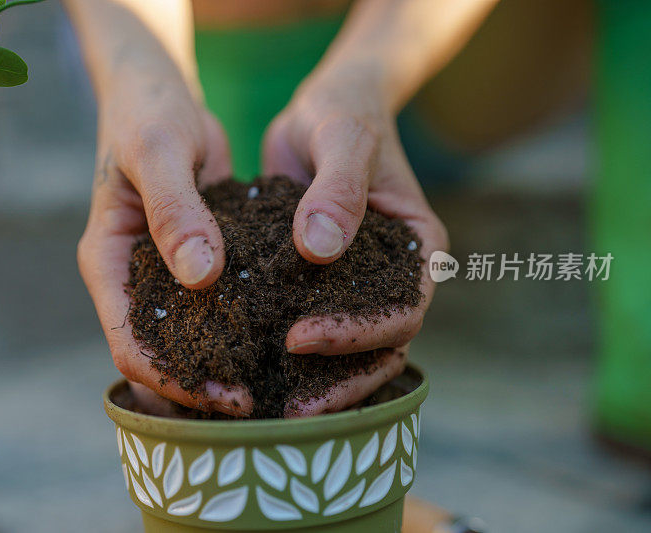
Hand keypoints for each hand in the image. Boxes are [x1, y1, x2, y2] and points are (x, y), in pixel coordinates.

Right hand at [77, 74, 251, 416]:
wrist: (157, 93)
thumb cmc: (149, 113)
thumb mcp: (159, 151)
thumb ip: (175, 211)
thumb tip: (200, 277)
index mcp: (108, 262)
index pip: (131, 345)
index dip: (176, 380)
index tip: (230, 396)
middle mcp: (133, 276)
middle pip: (162, 354)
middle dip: (205, 384)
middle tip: (264, 401)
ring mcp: (164, 270)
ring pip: (190, 335)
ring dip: (226, 360)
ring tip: (278, 379)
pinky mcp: (196, 257)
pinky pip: (216, 302)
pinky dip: (242, 322)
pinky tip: (283, 331)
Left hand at [263, 70, 448, 416]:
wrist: (322, 110)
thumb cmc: (344, 114)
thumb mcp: (344, 139)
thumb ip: (338, 189)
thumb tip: (319, 249)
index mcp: (416, 248)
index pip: (402, 309)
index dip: (358, 334)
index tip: (300, 337)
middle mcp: (392, 275)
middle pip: (380, 347)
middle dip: (339, 379)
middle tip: (289, 407)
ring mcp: (356, 283)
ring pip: (347, 349)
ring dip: (316, 380)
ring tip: (268, 405)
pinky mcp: (319, 283)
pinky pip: (309, 322)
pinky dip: (284, 350)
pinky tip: (247, 365)